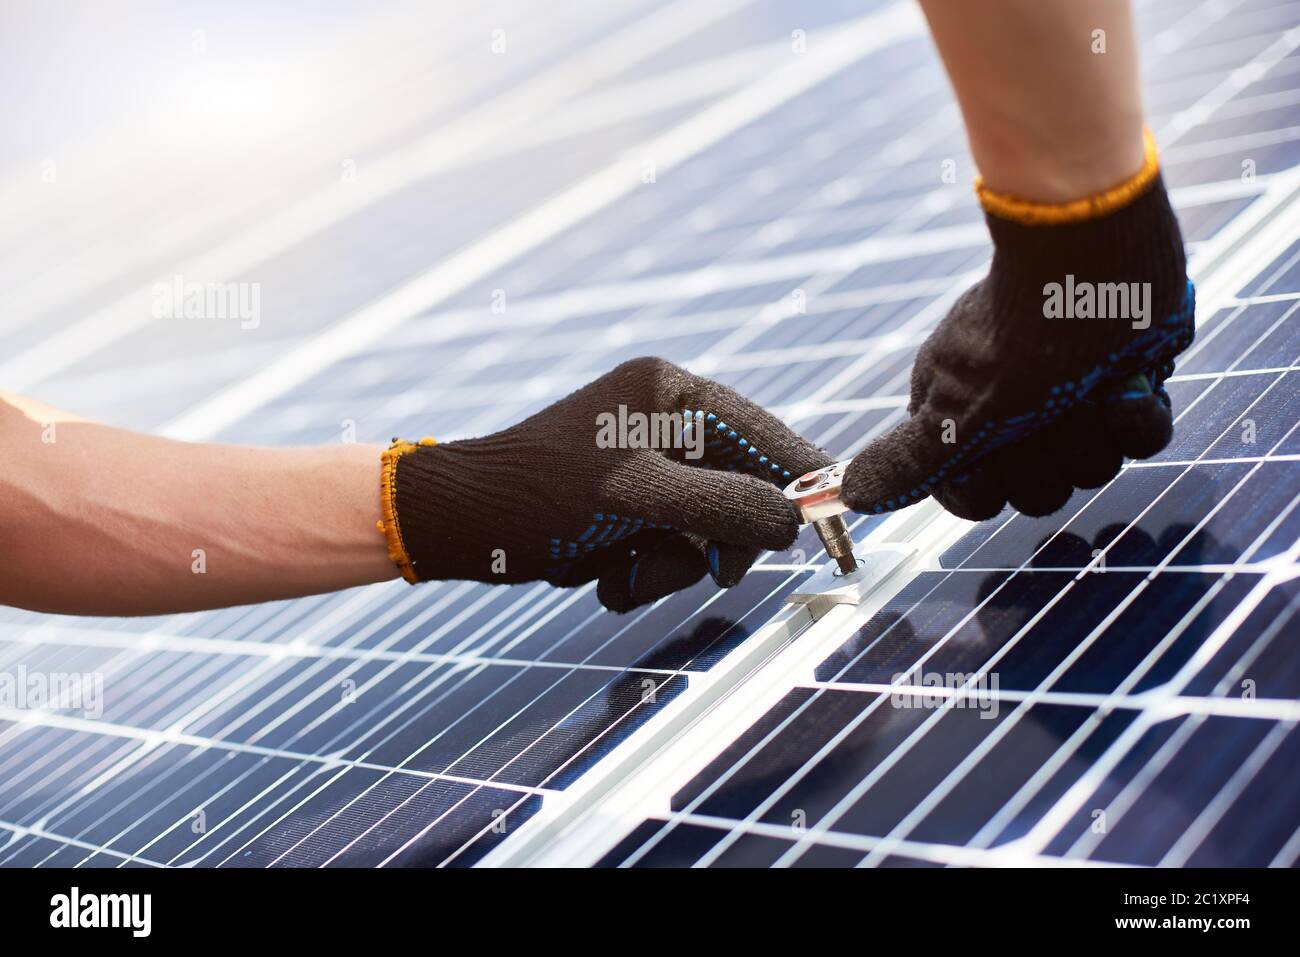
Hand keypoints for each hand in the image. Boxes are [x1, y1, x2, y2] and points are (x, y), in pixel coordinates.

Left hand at [381, 357, 830, 611]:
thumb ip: (724, 506)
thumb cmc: (537, 497)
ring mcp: (644, 462)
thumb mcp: (639, 499)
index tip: (839, 541)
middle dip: (717, 541)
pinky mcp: (625, 502)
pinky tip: (600, 575)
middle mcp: (664, 419)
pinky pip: (665, 544)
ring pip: (703, 528)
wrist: (454, 524)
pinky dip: (640, 570)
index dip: (807, 488)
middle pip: (741, 490)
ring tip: (620, 577)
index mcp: (672, 392)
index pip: (768, 436)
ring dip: (667, 567)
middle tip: (715, 574)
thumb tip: (795, 521)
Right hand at [842, 175, 1193, 521]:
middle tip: (1046, 405)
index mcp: (960, 417)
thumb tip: (850, 494)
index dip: (992, 484)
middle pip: (1039, 491)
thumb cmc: (1017, 334)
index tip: (994, 449)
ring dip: (1095, 429)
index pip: (975, 497)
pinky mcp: (1124, 387)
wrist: (1099, 259)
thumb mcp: (955, 412)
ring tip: (1089, 383)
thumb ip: (908, 463)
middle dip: (1049, 454)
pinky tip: (1126, 383)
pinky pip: (1141, 441)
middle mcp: (1014, 416)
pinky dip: (1137, 414)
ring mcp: (1073, 402)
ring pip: (1093, 468)